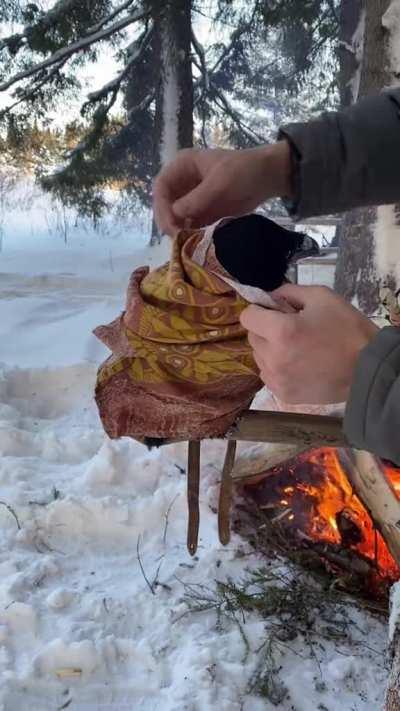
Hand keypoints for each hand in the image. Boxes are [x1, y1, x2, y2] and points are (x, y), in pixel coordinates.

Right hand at [153, 142, 291, 235]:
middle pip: (165, 204)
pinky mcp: (203, 213)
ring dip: (178, 230)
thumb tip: (174, 214)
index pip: (161, 187)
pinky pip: (190, 225)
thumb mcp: (219, 182)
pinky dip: (190, 234)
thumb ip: (196, 199)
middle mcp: (183, 183)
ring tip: (186, 243)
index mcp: (183, 166)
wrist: (267, 178)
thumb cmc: (243, 171)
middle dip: (168, 221)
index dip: (161, 206)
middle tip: (177, 238)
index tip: (170, 224)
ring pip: (175, 218)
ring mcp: (192, 199)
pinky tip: (195, 243)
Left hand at [240, 284, 378, 403]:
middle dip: (266, 330)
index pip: (247, 316)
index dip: (260, 310)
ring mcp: (277, 379)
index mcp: (281, 331)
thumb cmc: (347, 329)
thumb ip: (289, 292)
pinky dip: (277, 368)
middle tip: (292, 330)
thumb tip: (271, 296)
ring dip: (270, 350)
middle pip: (252, 337)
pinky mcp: (283, 394)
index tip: (274, 312)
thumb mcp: (321, 297)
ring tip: (297, 349)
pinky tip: (298, 364)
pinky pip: (268, 375)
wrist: (367, 369)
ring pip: (259, 357)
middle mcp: (273, 357)